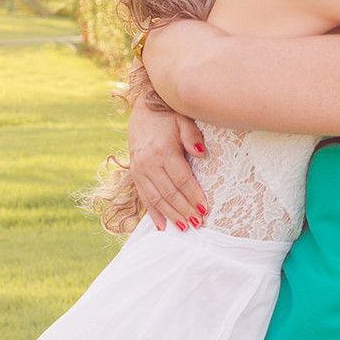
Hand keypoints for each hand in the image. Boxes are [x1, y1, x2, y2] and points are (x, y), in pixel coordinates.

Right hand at [127, 102, 207, 231]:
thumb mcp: (183, 120)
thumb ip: (193, 135)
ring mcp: (139, 170)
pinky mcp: (135, 175)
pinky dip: (153, 214)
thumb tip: (201, 154)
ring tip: (184, 228)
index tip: (205, 209)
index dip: (193, 195)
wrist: (142, 112)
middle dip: (184, 210)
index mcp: (163, 150)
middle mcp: (148, 163)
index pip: (182, 179)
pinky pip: (144, 198)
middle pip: (169, 193)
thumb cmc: (168, 117)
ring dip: (171, 215)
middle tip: (198, 223)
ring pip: (157, 199)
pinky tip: (163, 226)